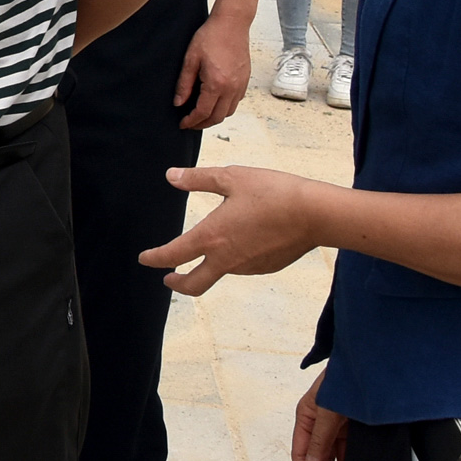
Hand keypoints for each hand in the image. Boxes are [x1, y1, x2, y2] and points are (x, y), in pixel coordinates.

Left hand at [140, 164, 327, 294]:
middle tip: (169, 278)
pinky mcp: (267, 267)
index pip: (173, 255)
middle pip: (193, 284)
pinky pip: (243, 265)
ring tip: (216, 240)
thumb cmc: (273, 192)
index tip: (145, 259)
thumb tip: (171, 176)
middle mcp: (226, 259)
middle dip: (178, 284)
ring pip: (221, 271)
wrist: (316, 214)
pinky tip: (246, 239)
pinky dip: (236, 257)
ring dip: (212, 263)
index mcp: (211, 237)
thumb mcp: (231, 177)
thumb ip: (197, 179)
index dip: (155, 258)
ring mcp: (248, 267)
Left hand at [172, 11, 252, 128]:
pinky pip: (236, 102)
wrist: (232, 23)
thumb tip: (178, 103)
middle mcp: (232, 88)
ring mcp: (241, 85)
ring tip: (201, 114)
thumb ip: (184, 84)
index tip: (182, 124)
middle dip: (202, 124)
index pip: (203, 112)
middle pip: (217, 117)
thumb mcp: (190, 59)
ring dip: (214, 117)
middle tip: (190, 123)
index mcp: (217, 84)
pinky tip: (214, 102)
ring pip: (229, 112)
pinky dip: (225, 107)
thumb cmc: (211, 36)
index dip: (191, 121)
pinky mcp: (245, 80)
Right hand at [292, 371, 347, 460]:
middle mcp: (320, 421)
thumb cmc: (343, 380)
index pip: (301, 455)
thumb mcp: (327, 412)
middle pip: (320, 458)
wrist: (371, 364)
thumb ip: (319, 441)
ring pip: (337, 455)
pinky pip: (351, 448)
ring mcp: (338, 423)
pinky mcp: (355, 423)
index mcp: (307, 416)